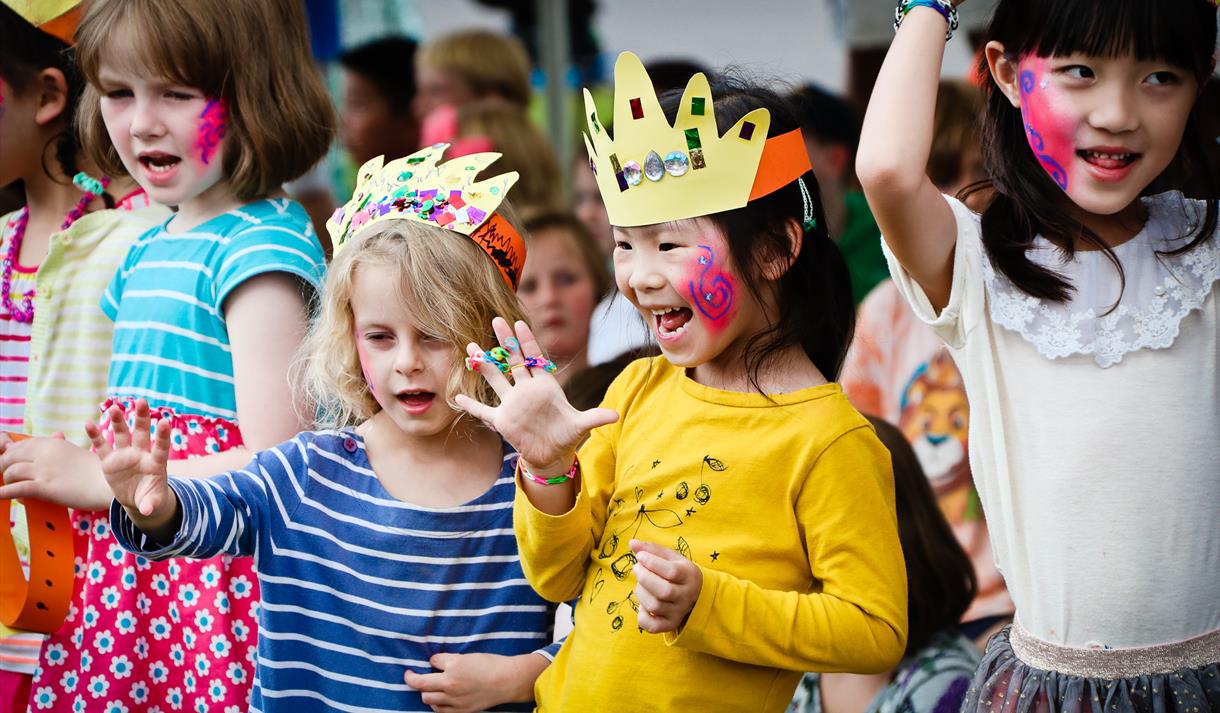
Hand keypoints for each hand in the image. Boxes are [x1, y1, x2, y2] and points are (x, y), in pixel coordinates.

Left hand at [0, 432, 110, 509]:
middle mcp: (46, 454)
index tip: (7, 458)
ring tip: (8, 488)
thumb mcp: (79, 452)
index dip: (11, 452)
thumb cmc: (98, 471)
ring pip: (11, 472)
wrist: (110, 487)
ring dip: (6, 481)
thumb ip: (62, 444)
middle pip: (11, 456)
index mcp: (54, 444)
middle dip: (2, 465)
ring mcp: (45, 470)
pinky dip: (4, 493)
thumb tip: (55, 434)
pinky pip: (17, 489)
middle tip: (2, 473)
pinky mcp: (46, 487)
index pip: (23, 445)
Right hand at [86, 399, 176, 532]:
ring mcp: (124, 455)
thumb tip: (147, 511)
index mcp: (155, 462)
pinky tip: (88, 424)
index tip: (163, 422)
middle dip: (142, 417)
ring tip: (114, 407)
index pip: (161, 446)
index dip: (162, 435)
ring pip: (121, 434)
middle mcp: (140, 454)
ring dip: (118, 421)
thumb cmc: (149, 496)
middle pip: (142, 432)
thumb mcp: (152, 502)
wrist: (136, 497)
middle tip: (141, 401)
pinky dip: (95, 436)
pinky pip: (101, 446)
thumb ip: (150, 504)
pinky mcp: (109, 461)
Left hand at [404, 652, 546, 712]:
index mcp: (453, 666)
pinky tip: (439, 700)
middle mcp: (450, 683)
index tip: (433, 661)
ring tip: (428, 688)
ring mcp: (454, 699)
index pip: (433, 662)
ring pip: (427, 699)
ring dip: (425, 692)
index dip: (433, 660)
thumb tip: (436, 664)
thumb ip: (450, 661)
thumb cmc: (490, 665)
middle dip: (414, 679)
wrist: (506, 681)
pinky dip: (436, 705)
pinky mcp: (460, 710)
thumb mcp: (468, 656)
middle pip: (421, 684)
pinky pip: (439, 710)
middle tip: (411, 675)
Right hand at [455, 318, 616, 474]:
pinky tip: (457, 396)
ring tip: (471, 348)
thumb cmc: (567, 434)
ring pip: (495, 379)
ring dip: (484, 365)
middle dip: (505, 342)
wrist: (553, 452)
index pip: (534, 358)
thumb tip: (615, 416)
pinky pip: (484, 410)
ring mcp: (512, 403)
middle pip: (513, 361)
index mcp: (544, 385)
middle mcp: (526, 390)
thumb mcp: (581, 425)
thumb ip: (595, 417)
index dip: (527, 342)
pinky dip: (471, 405)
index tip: (519, 324)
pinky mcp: (503, 420)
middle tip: (496, 320)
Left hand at [631, 539, 703, 633]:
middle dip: (644, 578)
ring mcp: (678, 612)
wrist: (696, 595)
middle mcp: (686, 596)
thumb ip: (652, 550)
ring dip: (641, 592)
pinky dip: (642, 616)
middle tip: (637, 568)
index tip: (640, 556)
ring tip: (640, 584)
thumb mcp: (670, 557)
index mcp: (689, 576)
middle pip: (664, 591)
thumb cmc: (678, 572)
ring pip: (655, 606)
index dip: (652, 562)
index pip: (672, 572)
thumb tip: (631, 543)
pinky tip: (643, 604)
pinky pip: (651, 626)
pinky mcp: (669, 625)